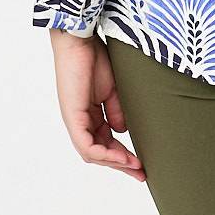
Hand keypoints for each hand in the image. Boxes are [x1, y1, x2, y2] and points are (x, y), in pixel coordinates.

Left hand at [49, 32, 145, 178]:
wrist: (80, 40)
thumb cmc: (94, 58)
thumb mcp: (112, 90)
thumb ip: (117, 111)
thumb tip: (123, 130)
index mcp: (88, 115)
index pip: (105, 142)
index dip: (123, 155)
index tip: (142, 163)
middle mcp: (79, 121)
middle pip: (99, 153)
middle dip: (121, 165)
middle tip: (142, 173)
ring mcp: (74, 120)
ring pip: (92, 154)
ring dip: (115, 162)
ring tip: (135, 166)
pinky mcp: (73, 117)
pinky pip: (86, 146)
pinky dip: (104, 154)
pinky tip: (121, 157)